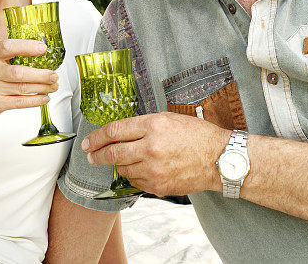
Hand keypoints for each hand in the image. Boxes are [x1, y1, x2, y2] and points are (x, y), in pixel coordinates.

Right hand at [0, 39, 58, 121]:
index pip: (8, 47)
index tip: (43, 48)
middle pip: (19, 73)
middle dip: (41, 75)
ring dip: (42, 88)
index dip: (27, 47)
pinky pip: (20, 102)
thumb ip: (8, 53)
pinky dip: (35, 100)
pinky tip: (44, 97)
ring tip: (53, 85)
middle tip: (54, 75)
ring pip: (22, 88)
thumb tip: (38, 48)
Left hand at [82, 112, 230, 195]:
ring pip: (122, 169)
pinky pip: (136, 182)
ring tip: (126, 160)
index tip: (88, 142)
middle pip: (112, 153)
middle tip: (91, 156)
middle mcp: (150, 147)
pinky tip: (144, 170)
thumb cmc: (197, 135)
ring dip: (119, 165)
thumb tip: (120, 133)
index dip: (96, 137)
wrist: (219, 159)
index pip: (114, 131)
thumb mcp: (169, 119)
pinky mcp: (158, 187)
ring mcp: (154, 170)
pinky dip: (135, 176)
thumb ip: (144, 125)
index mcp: (153, 125)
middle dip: (96, 155)